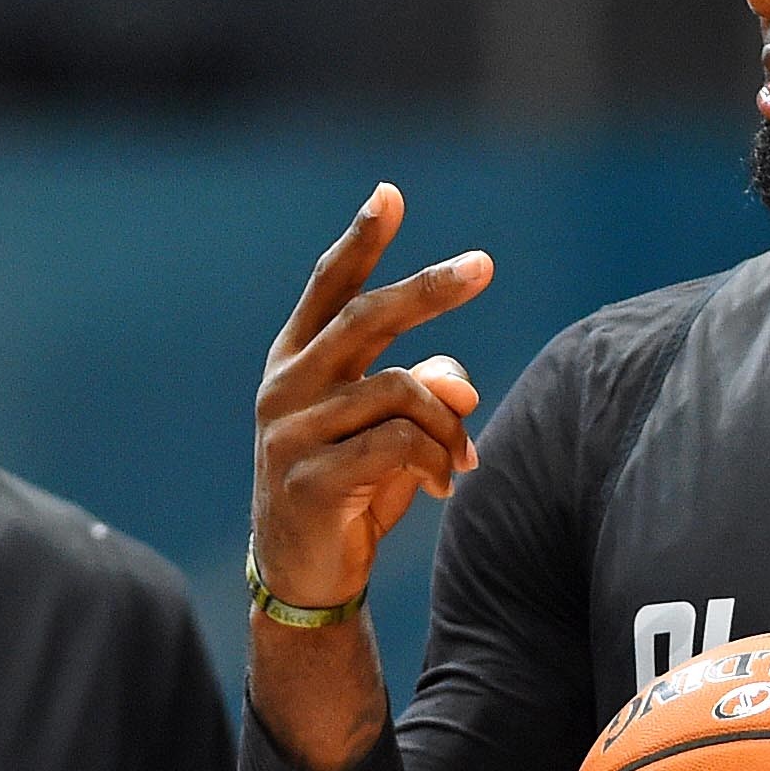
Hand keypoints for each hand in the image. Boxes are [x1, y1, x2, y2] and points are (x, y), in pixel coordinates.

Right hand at [251, 182, 489, 611]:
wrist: (306, 576)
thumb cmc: (352, 489)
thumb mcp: (390, 433)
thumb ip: (425, 393)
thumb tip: (463, 385)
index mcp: (296, 360)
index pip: (330, 287)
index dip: (361, 241)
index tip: (389, 194)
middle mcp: (286, 385)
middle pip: (367, 317)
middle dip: (429, 289)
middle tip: (483, 265)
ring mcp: (292, 430)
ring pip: (402, 390)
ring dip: (448, 425)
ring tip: (460, 460)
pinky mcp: (310, 477)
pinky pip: (399, 443)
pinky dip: (437, 458)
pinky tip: (443, 484)